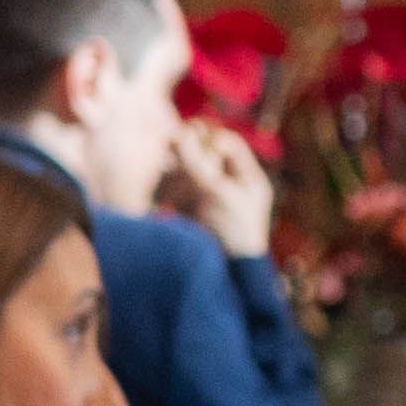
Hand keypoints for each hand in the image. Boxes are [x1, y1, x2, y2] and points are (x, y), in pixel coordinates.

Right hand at [158, 118, 277, 261]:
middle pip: (204, 152)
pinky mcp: (185, 207)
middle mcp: (226, 182)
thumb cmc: (234, 231)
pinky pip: (171, 185)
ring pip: (184, 166)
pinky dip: (163, 181)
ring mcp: (205, 194)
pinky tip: (157, 184)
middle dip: (187, 146)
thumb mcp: (219, 193)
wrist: (225, 274)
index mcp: (247, 178)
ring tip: (162, 160)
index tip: (192, 137)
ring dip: (172, 161)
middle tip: (170, 142)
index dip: (209, 136)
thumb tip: (179, 132)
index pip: (228, 143)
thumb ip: (198, 164)